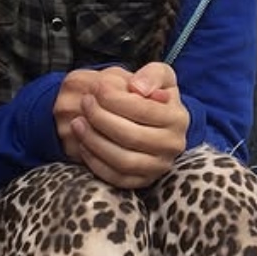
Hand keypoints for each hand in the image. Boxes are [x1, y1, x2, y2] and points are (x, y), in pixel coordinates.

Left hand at [55, 63, 188, 187]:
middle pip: (131, 136)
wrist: (160, 123)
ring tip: (78, 122)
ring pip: (122, 160)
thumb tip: (137, 88)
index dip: (115, 99)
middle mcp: (172, 145)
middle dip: (100, 118)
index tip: (97, 88)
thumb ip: (152, 74)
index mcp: (178, 118)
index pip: (143, 110)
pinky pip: (116, 177)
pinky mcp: (144, 181)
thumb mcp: (161, 76)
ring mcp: (159, 166)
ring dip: (94, 141)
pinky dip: (95, 162)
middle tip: (85, 103)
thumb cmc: (155, 96)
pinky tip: (83, 143)